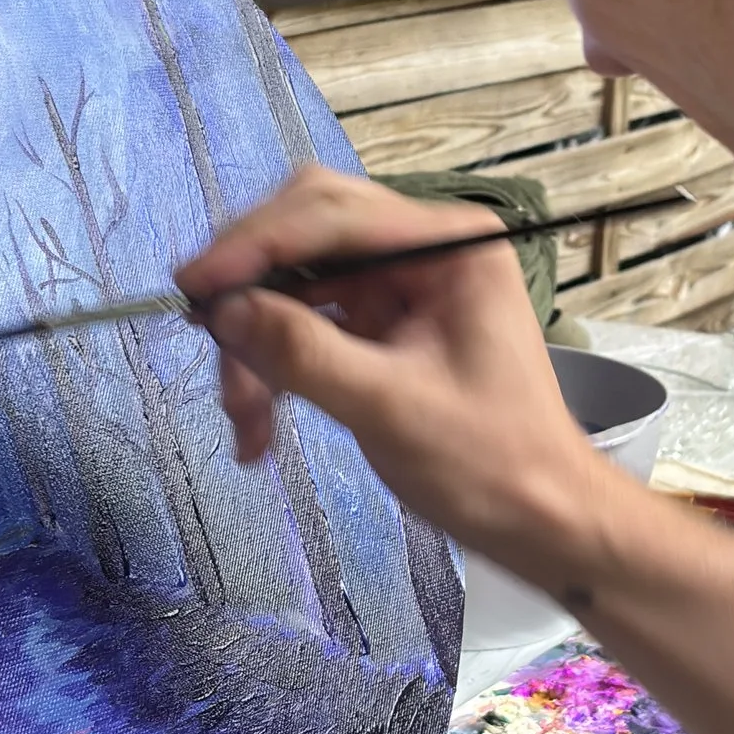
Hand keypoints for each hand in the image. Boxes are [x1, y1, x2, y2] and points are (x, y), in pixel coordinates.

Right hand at [179, 168, 617, 581]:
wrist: (540, 520)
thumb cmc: (490, 464)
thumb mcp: (389, 408)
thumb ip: (303, 352)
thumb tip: (223, 310)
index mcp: (452, 245)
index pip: (332, 214)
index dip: (254, 245)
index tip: (193, 287)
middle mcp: (426, 249)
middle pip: (307, 234)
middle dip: (253, 293)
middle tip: (206, 339)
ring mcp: (403, 286)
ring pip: (297, 284)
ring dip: (257, 346)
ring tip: (244, 420)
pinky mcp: (384, 325)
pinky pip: (308, 324)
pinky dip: (277, 368)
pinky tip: (259, 426)